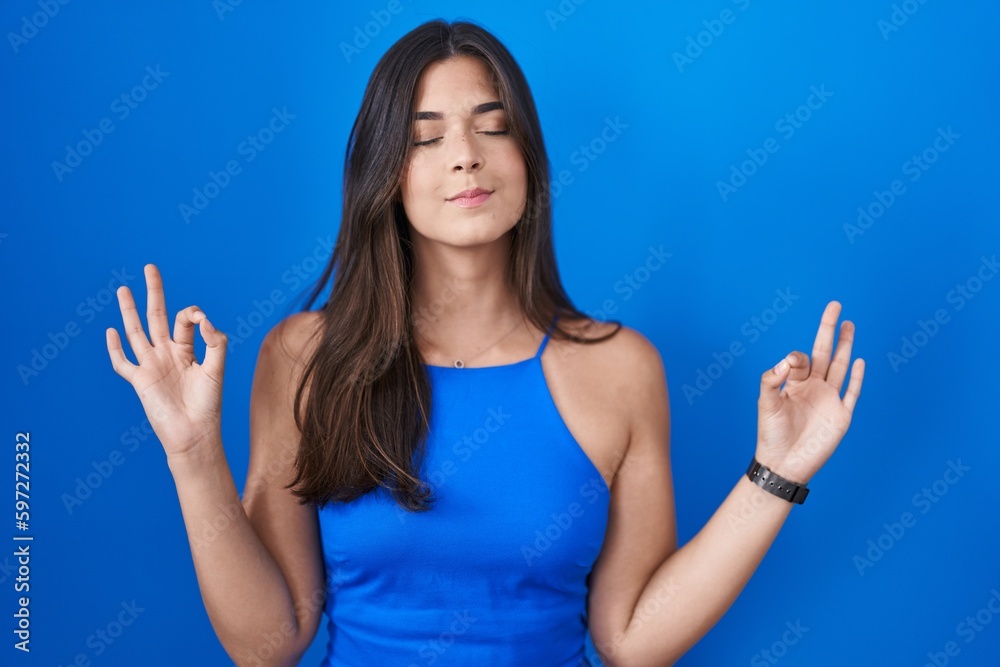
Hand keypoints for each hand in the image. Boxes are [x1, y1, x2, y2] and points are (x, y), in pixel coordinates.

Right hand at [106, 263, 227, 458]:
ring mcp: (151, 366)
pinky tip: (111, 331)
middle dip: (154, 292)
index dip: (192, 313)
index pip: (185, 321)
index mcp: (188, 350)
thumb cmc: (208, 404)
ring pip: (136, 332)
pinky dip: (115, 348)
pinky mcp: (139, 381)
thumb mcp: (217, 369)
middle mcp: (167, 354)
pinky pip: (122, 362)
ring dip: (129, 311)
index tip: (200, 319)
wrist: (194, 433)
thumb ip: (215, 342)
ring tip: (123, 289)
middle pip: (157, 316)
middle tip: (150, 268)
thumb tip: (204, 320)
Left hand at [754, 300, 864, 483]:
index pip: (802, 359)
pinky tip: (858, 360)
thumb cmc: (771, 434)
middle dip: (829, 329)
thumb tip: (788, 359)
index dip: (798, 356)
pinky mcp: (841, 416)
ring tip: (849, 324)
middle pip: (824, 353)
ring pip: (839, 367)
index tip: (793, 362)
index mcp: (794, 383)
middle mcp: (813, 388)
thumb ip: (772, 379)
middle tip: (835, 305)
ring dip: (845, 346)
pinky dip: (856, 378)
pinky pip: (851, 393)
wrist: (784, 464)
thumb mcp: (765, 403)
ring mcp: (829, 400)